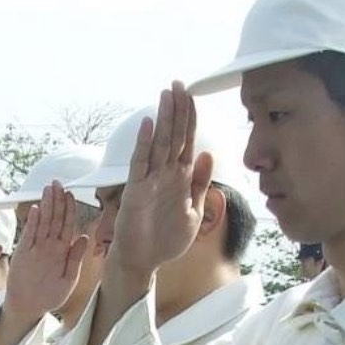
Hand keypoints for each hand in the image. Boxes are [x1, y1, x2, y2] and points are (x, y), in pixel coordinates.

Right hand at [3, 181, 89, 322]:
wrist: (29, 307)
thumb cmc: (49, 296)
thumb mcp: (68, 280)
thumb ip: (75, 259)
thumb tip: (84, 237)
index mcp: (62, 250)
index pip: (67, 224)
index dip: (69, 208)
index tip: (70, 193)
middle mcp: (49, 246)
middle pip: (55, 218)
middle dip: (57, 200)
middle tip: (57, 183)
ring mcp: (36, 248)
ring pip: (43, 222)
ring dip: (46, 205)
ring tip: (48, 189)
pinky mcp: (23, 253)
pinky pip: (28, 234)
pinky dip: (33, 222)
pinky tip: (36, 209)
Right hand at [108, 82, 211, 281]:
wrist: (144, 261)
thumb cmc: (167, 239)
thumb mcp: (194, 213)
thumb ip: (201, 184)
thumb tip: (208, 154)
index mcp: (181, 178)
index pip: (187, 142)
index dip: (190, 119)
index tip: (193, 96)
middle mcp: (165, 174)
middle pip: (173, 136)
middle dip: (176, 110)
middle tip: (178, 84)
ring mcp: (149, 181)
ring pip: (159, 144)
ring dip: (163, 120)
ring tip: (166, 94)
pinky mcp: (135, 191)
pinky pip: (140, 164)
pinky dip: (144, 145)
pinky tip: (149, 126)